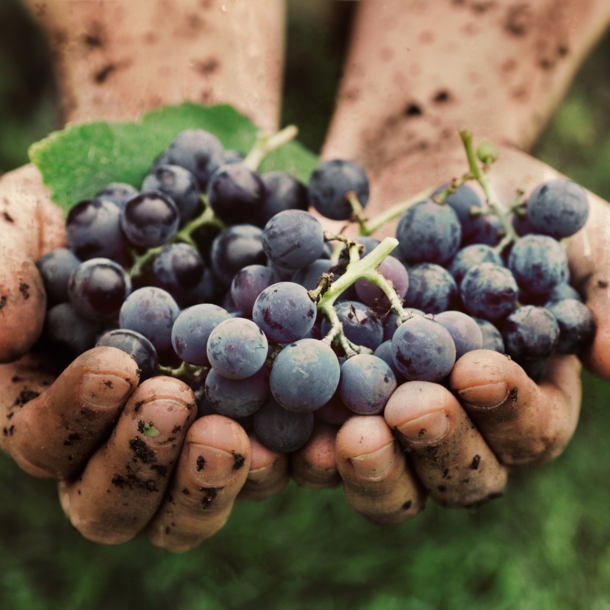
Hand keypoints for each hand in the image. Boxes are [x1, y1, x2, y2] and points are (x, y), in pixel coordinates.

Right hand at [0, 0, 289, 551]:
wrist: (172, 194)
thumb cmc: (85, 209)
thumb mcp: (25, 217)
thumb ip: (0, 266)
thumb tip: (1, 336)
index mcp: (56, 402)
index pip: (48, 440)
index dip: (74, 417)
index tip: (118, 365)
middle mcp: (120, 435)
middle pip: (116, 500)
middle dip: (142, 461)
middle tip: (175, 402)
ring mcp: (190, 432)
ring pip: (188, 504)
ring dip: (210, 482)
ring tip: (236, 436)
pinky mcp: (253, 418)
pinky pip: (270, 461)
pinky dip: (289, 459)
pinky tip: (312, 437)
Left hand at [287, 147, 608, 522]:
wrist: (417, 175)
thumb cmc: (504, 205)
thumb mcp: (571, 232)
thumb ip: (605, 289)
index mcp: (520, 397)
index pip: (528, 432)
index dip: (507, 411)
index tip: (477, 370)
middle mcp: (454, 421)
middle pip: (453, 472)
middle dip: (433, 446)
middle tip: (407, 411)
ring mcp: (384, 414)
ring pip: (381, 471)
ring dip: (362, 467)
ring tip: (340, 441)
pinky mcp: (323, 397)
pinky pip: (307, 435)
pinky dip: (290, 443)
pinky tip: (268, 431)